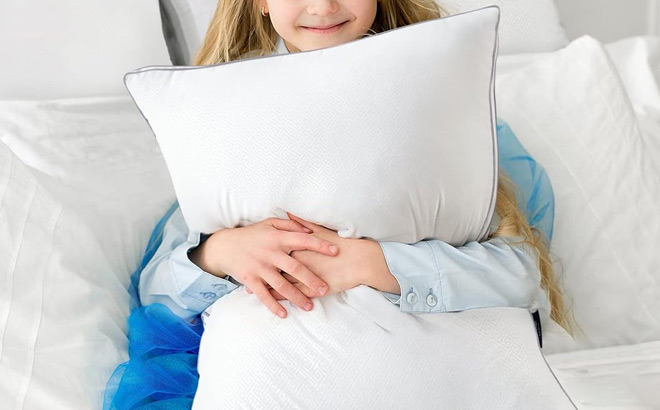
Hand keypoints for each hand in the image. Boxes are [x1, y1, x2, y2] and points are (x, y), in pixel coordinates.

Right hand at [193, 216, 338, 318]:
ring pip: (282, 285)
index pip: (303, 240)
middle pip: (296, 268)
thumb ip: (290, 224)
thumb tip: (309, 228)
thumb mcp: (269, 223)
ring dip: (296, 297)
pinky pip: (264, 295)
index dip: (320, 245)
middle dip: (312, 280)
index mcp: (278, 238)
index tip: (336, 251)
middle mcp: (271, 253)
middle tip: (325, 290)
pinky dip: (273, 305)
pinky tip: (284, 314)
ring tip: (309, 307)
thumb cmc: (251, 234)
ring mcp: (260, 268)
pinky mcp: (250, 279)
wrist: (224, 246)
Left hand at [246, 212, 382, 299]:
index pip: (276, 247)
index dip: (261, 248)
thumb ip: (305, 224)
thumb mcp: (323, 232)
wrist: (362, 262)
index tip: (249, 248)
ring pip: (278, 282)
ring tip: (247, 287)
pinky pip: (291, 295)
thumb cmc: (344, 246)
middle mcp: (298, 260)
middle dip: (257, 267)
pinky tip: (269, 301)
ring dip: (263, 285)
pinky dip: (278, 299)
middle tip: (243, 267)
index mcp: (300, 245)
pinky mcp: (311, 290)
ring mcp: (304, 276)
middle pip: (272, 264)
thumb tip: (290, 213)